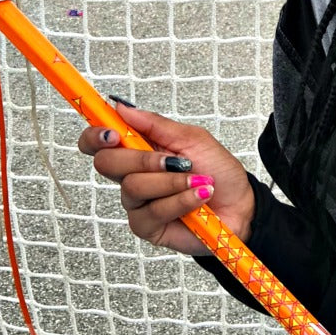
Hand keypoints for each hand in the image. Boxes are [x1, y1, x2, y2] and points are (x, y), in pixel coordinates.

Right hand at [78, 102, 255, 255]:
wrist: (240, 204)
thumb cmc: (217, 170)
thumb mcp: (191, 138)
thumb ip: (155, 124)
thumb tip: (121, 107)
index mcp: (137, 150)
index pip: (97, 143)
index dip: (95, 136)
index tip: (112, 134)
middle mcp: (131, 175)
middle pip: (106, 164)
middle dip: (142, 160)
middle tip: (174, 161)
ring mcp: (137, 203)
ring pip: (132, 187)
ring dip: (170, 182)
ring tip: (197, 181)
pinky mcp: (147, 227)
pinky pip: (152, 212)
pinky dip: (179, 201)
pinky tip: (198, 199)